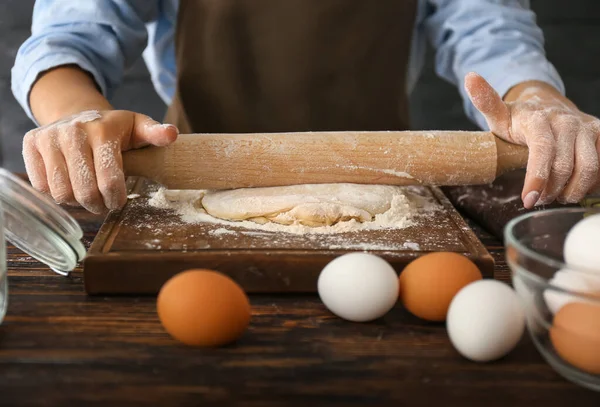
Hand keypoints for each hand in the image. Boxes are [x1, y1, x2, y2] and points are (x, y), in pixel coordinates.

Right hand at [23, 110, 178, 213]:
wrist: (77, 112)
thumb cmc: (114, 128)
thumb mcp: (138, 127)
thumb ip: (155, 133)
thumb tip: (171, 134)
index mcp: (102, 131)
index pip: (110, 180)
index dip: (116, 199)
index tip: (119, 202)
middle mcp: (72, 132)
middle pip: (85, 191)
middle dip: (98, 204)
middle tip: (104, 203)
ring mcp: (49, 137)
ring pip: (61, 192)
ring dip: (77, 202)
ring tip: (88, 194)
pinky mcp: (31, 143)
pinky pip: (42, 185)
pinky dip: (57, 192)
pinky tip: (70, 183)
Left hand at [464, 72, 599, 208]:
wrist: (546, 106)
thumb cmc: (519, 119)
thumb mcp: (499, 114)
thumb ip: (486, 101)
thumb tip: (470, 77)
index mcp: (538, 118)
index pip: (542, 149)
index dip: (537, 177)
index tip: (528, 199)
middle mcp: (566, 121)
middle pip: (565, 165)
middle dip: (550, 190)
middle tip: (537, 200)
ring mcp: (586, 127)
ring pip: (589, 168)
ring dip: (571, 191)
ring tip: (555, 196)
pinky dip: (590, 183)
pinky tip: (572, 186)